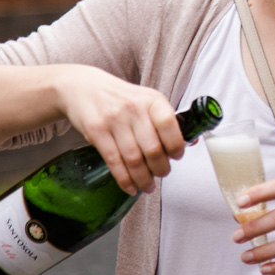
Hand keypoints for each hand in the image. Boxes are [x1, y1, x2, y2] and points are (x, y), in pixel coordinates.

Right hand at [54, 65, 184, 194]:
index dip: (176, 145)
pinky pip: (114, 162)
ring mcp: (114, 120)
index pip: (169, 124)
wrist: (83, 87)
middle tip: (162, 174)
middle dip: (160, 168)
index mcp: (152, 100)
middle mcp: (134, 109)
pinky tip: (131, 187)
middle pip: (152, 148)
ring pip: (134, 159)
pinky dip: (124, 180)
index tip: (176, 156)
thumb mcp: (147, 100)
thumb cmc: (122, 98)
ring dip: (143, 179)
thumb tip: (191, 142)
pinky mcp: (96, 132)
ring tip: (148, 186)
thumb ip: (165, 121)